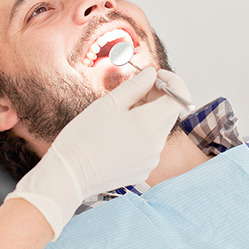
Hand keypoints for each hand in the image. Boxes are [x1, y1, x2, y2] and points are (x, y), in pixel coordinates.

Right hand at [5, 67, 190, 237]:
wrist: (69, 174)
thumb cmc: (84, 138)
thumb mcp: (109, 103)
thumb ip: (136, 85)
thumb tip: (150, 74)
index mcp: (150, 125)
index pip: (179, 98)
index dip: (171, 81)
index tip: (156, 75)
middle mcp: (156, 145)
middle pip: (168, 113)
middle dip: (157, 96)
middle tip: (135, 88)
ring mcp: (150, 160)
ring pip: (158, 128)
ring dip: (147, 114)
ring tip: (121, 110)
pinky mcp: (142, 169)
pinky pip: (149, 144)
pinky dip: (141, 132)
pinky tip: (119, 130)